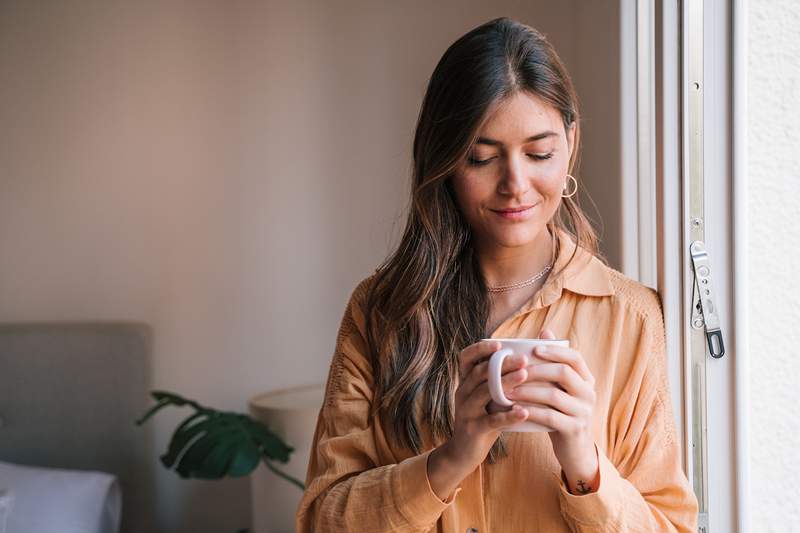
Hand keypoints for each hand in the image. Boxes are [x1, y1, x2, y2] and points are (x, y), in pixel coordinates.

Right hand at [428, 339, 530, 501]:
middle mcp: (462, 393)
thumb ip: (498, 383)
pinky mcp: (473, 429)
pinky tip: (524, 412)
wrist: (464, 452)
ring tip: (525, 376)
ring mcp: (465, 411)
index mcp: (465, 383)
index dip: (480, 349)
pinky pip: (492, 420)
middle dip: (503, 363)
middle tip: (524, 359)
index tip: (500, 344)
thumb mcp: (487, 399)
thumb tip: (526, 363)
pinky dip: (509, 416)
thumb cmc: (482, 420)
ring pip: (485, 392)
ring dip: (506, 383)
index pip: (466, 358)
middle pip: (481, 372)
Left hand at [506, 328, 599, 493]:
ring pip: (554, 395)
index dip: (554, 350)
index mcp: (587, 380)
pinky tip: (514, 408)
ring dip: (527, 390)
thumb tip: (545, 331)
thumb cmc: (562, 412)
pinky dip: (531, 411)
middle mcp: (589, 393)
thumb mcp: (560, 387)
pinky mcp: (574, 430)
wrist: (575, 450)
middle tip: (513, 370)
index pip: (574, 357)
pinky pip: (550, 416)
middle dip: (536, 369)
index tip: (533, 349)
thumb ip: (553, 362)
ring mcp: (584, 412)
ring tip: (507, 390)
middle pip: (564, 372)